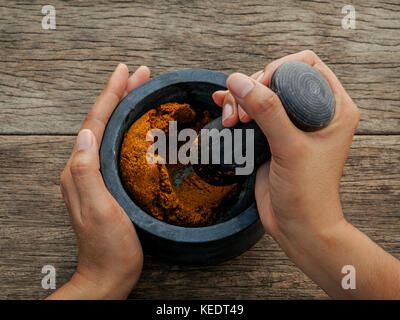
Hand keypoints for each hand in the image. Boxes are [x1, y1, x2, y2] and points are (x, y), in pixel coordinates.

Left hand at [48, 64, 150, 298]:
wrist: (110, 273)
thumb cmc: (109, 246)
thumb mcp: (99, 210)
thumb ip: (86, 172)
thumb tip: (84, 134)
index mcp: (80, 170)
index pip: (95, 123)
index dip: (110, 95)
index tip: (124, 72)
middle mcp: (84, 168)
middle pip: (101, 122)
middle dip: (119, 94)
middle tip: (139, 74)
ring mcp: (96, 175)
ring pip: (109, 131)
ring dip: (123, 107)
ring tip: (139, 90)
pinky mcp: (108, 182)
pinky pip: (116, 145)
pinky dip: (126, 128)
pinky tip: (137, 125)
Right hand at [213, 50, 359, 253]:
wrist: (297, 226)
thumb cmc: (307, 192)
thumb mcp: (289, 148)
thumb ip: (267, 111)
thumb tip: (239, 80)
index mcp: (333, 108)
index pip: (307, 65)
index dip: (280, 68)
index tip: (260, 86)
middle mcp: (314, 112)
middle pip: (279, 77)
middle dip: (254, 87)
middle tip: (241, 112)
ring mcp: (292, 124)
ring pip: (262, 93)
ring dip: (241, 99)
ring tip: (231, 119)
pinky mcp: (273, 136)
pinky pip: (253, 112)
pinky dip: (237, 107)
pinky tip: (222, 106)